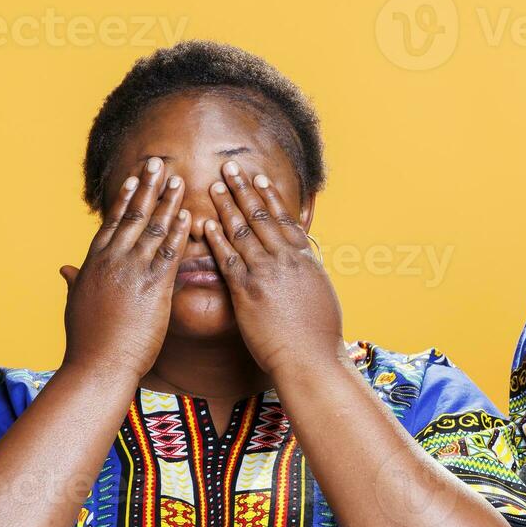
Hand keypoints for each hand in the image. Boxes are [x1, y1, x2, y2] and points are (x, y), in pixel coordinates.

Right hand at [59, 157, 188, 377]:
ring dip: (167, 201)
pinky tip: (189, 215)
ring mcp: (131, 271)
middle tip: (159, 163)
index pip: (112, 222)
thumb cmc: (87, 341)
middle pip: (133, 216)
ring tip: (178, 179)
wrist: (97, 365)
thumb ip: (74, 282)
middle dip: (148, 187)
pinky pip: (169, 253)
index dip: (125, 198)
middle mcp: (112, 261)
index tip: (135, 177)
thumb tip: (64, 269)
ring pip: (153, 228)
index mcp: (94, 263)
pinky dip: (179, 232)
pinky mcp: (153, 287)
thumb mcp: (76, 304)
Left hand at [204, 162, 344, 375]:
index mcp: (305, 259)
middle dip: (244, 190)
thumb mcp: (321, 295)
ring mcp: (266, 274)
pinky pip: (228, 259)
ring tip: (214, 186)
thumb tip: (305, 263)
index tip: (259, 179)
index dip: (270, 197)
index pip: (285, 219)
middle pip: (261, 217)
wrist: (311, 359)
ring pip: (243, 232)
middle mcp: (286, 260)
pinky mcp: (247, 292)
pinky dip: (216, 239)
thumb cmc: (319, 336)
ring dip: (227, 206)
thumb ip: (309, 274)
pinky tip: (204, 224)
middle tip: (230, 168)